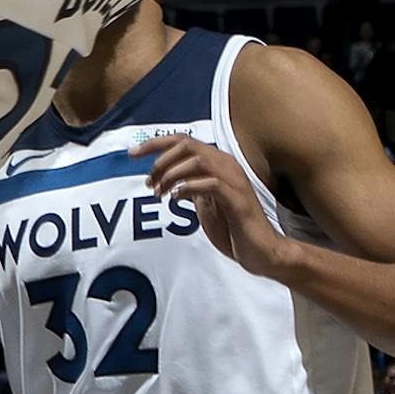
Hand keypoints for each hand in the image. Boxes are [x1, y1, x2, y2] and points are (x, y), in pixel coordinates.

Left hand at [131, 133, 288, 278]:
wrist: (262, 252)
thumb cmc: (233, 228)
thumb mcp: (205, 203)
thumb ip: (190, 185)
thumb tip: (164, 177)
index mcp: (218, 163)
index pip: (183, 141)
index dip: (155, 143)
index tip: (132, 153)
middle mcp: (227, 166)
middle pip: (187, 145)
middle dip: (160, 159)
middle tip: (149, 182)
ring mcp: (235, 181)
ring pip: (197, 160)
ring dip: (172, 174)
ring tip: (160, 193)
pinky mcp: (238, 200)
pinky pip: (211, 184)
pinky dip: (188, 187)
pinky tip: (176, 198)